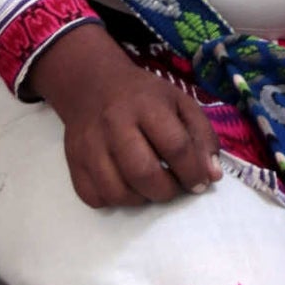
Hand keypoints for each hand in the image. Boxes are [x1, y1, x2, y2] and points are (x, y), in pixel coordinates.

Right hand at [29, 22, 221, 208]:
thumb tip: (211, 176)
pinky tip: (126, 187)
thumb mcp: (179, 102)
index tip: (200, 183)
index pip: (175, 146)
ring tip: (152, 188)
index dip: (193, 171)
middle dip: (167, 191)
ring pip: (117, 191)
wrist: (93, 85)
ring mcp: (90, 145)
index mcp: (147, 105)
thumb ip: (201, 136)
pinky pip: (93, 197)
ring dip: (141, 199)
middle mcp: (114, 125)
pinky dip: (114, 200)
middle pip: (143, 173)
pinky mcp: (73, 162)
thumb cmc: (143, 96)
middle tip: (175, 188)